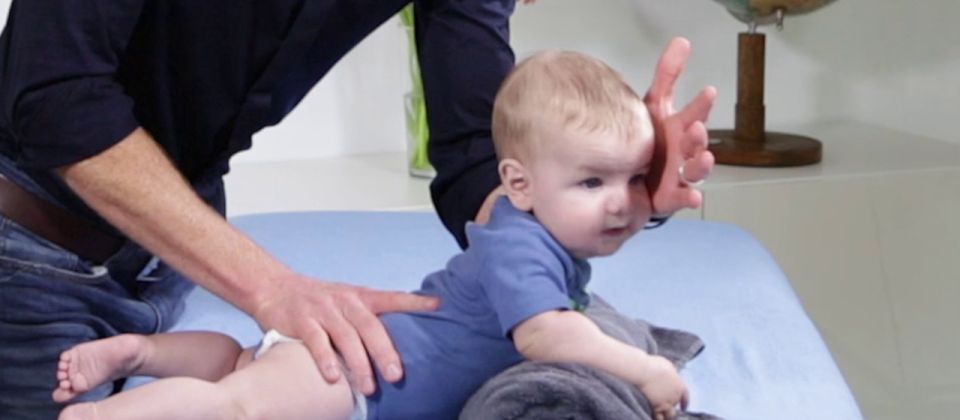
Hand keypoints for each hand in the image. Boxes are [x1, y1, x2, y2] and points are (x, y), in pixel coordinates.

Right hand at [252, 272, 438, 394]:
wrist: (275, 287)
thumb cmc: (319, 301)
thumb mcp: (348, 300)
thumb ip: (370, 316)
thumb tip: (401, 340)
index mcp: (361, 297)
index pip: (392, 297)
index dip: (415, 301)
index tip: (438, 304)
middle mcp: (345, 302)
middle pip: (370, 326)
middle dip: (385, 352)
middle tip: (396, 375)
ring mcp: (323, 311)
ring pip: (346, 337)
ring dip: (358, 363)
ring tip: (368, 387)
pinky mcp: (301, 321)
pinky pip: (316, 342)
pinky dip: (325, 360)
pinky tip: (333, 377)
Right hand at [637, 355, 689, 419]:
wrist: (644, 372)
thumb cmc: (655, 366)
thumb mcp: (668, 366)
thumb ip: (672, 374)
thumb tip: (671, 376)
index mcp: (680, 386)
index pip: (685, 397)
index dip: (685, 403)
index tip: (683, 408)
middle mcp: (675, 397)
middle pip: (676, 406)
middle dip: (672, 408)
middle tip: (667, 408)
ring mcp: (666, 404)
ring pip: (669, 416)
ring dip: (666, 416)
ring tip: (662, 417)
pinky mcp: (656, 408)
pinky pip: (658, 417)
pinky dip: (657, 417)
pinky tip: (653, 417)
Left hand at [644, 37, 716, 216]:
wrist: (635, 176)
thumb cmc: (649, 137)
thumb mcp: (654, 104)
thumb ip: (667, 76)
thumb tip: (681, 41)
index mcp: (681, 128)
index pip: (695, 113)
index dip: (701, 105)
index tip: (707, 92)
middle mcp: (685, 151)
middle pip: (697, 143)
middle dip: (699, 136)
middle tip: (695, 127)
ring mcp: (681, 174)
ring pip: (697, 170)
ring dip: (702, 165)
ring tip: (704, 158)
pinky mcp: (672, 197)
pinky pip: (684, 199)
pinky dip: (690, 199)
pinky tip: (695, 198)